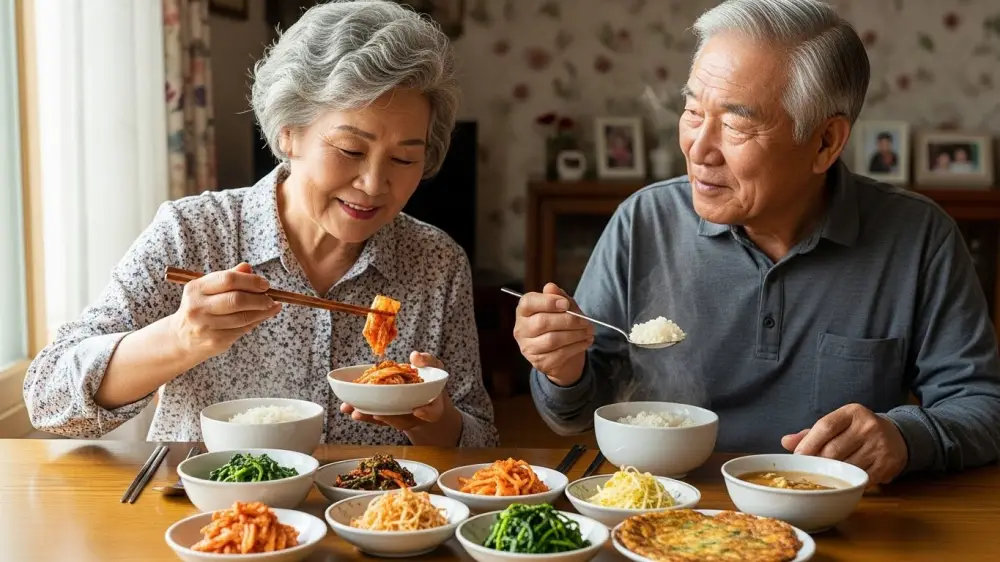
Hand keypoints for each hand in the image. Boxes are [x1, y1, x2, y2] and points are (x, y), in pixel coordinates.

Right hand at [168, 263, 280, 359]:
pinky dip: (256, 322)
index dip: (251, 281)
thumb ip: (228, 277)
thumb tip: (248, 268)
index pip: (228, 279)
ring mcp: (206, 326)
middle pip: (237, 299)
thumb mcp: (207, 289)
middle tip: (271, 298)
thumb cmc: (201, 308)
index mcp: (196, 289)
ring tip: (272, 307)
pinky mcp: (215, 341)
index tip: (265, 284)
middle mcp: (198, 307)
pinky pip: (242, 329)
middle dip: (259, 298)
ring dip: (263, 312)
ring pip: (243, 317)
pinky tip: (261, 317)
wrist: (181, 338)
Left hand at [340, 352, 450, 430]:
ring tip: (355, 412)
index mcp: (433, 406)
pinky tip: (347, 408)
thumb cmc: (430, 378)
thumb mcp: (434, 366)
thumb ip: (428, 361)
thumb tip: (415, 356)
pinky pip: (374, 416)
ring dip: (370, 417)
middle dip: (389, 418)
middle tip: (377, 414)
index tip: (418, 411)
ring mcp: (401, 418)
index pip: (432, 412)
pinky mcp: (387, 416)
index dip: (426, 413)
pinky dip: (362, 413)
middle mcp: (417, 416)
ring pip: (386, 420)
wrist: (426, 396)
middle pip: (404, 420)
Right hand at [513, 283, 594, 386]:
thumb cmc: (561, 325)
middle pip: (542, 322)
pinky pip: (560, 354)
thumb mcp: (563, 307)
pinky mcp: (540, 363)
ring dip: (575, 334)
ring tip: (588, 331)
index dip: (548, 302)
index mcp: (524, 311)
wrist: (564, 355)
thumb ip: (558, 296)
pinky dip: (577, 346)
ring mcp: (528, 348)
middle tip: (585, 321)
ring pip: (553, 339)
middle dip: (568, 320)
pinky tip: (586, 341)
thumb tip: (550, 287)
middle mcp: (521, 330)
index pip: (528, 303)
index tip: (566, 304)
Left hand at [781, 403, 908, 483]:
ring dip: (832, 474)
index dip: (808, 443)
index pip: (825, 426)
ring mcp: (879, 446)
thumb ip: (811, 433)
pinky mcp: (887, 465)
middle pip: (833, 450)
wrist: (897, 438)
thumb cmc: (857, 431)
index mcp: (852, 412)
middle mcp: (868, 427)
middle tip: (809, 470)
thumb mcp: (838, 425)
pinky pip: (860, 478)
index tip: (797, 456)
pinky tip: (843, 480)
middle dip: (818, 462)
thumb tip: (785, 442)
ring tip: (825, 475)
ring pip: (845, 466)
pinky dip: (848, 481)